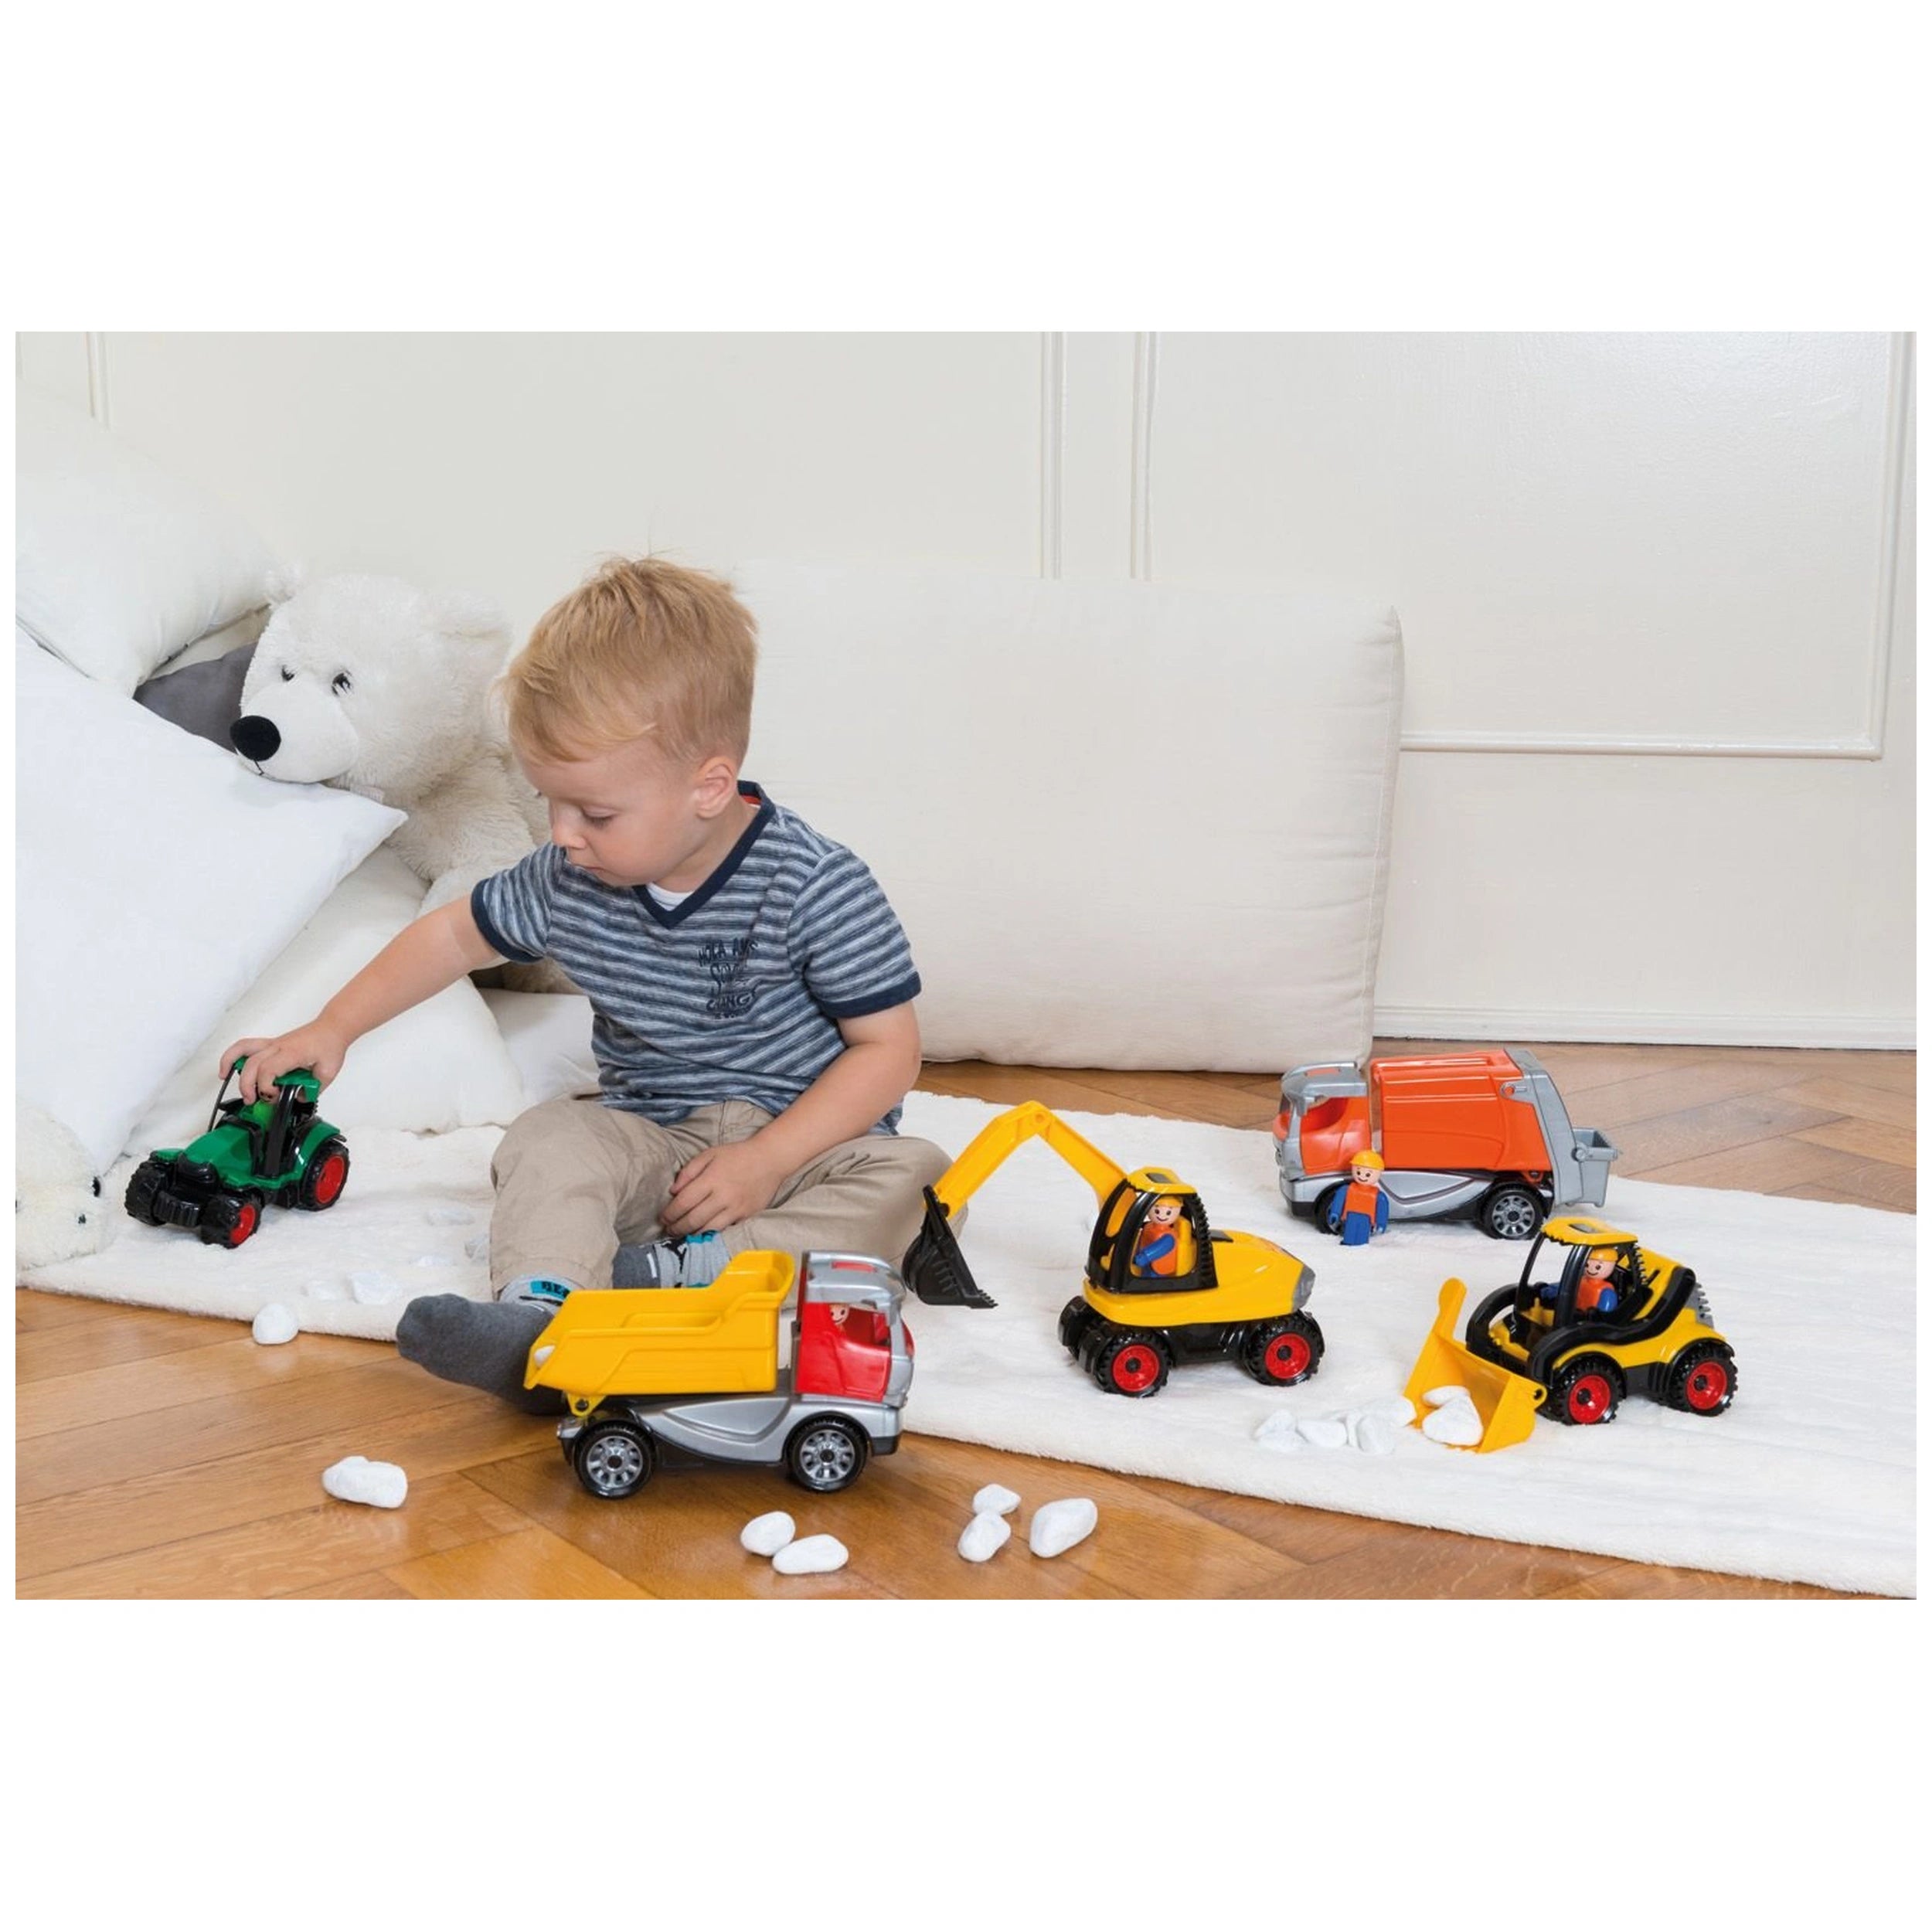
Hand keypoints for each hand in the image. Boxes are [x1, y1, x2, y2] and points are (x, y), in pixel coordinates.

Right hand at [219, 1022, 348, 1102]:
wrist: (332, 1027)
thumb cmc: (329, 1045)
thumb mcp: (328, 1072)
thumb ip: (313, 1090)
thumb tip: (298, 1099)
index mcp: (292, 1053)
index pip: (269, 1069)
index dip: (266, 1087)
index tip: (274, 1096)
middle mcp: (278, 1046)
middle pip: (252, 1064)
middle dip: (247, 1085)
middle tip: (252, 1100)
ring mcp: (272, 1044)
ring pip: (243, 1049)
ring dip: (230, 1064)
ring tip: (225, 1079)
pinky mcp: (270, 1044)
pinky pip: (245, 1046)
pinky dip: (233, 1055)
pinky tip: (228, 1066)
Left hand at [663, 1140, 787, 1236]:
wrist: (770, 1159)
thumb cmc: (737, 1155)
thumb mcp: (710, 1154)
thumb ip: (689, 1171)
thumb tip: (673, 1191)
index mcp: (711, 1179)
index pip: (684, 1202)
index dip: (670, 1213)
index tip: (663, 1218)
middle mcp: (723, 1196)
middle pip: (693, 1220)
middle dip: (677, 1228)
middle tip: (669, 1230)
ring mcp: (736, 1208)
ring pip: (708, 1229)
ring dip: (691, 1234)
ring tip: (683, 1234)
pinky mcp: (746, 1216)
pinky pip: (724, 1229)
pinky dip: (710, 1232)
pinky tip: (702, 1231)